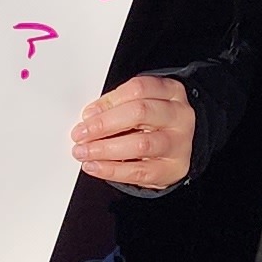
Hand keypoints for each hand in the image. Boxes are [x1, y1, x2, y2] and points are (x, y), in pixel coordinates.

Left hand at [71, 72, 195, 193]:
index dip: (108, 101)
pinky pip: (139, 171)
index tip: (88, 114)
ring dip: (105, 149)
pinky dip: (112, 170)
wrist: (181, 148)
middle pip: (139, 113)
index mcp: (171, 92)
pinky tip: (95, 167)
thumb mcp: (144, 104)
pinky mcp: (172, 169)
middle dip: (104, 124)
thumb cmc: (157, 123)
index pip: (138, 89)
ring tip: (84, 152)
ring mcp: (178, 143)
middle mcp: (179, 116)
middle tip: (80, 134)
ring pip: (140, 144)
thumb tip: (90, 116)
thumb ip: (119, 106)